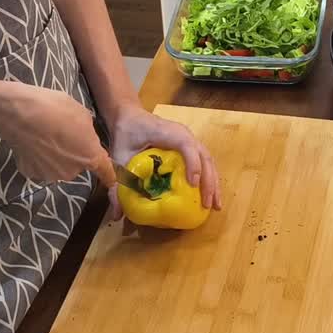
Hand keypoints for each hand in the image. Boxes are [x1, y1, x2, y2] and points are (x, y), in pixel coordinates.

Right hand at [0, 81, 116, 187]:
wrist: (20, 113)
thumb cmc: (56, 108)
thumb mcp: (82, 114)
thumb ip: (87, 132)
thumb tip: (83, 138)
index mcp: (90, 157)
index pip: (106, 173)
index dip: (109, 176)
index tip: (111, 180)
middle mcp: (72, 172)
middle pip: (77, 166)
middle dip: (73, 154)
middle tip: (61, 135)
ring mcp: (50, 175)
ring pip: (57, 167)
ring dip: (54, 157)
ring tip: (43, 137)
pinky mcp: (31, 173)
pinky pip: (38, 166)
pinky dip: (36, 158)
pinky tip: (30, 143)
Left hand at [106, 106, 221, 215]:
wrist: (130, 117)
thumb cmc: (126, 134)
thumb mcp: (119, 157)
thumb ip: (118, 183)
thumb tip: (116, 215)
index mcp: (166, 132)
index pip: (186, 145)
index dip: (192, 164)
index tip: (193, 184)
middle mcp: (183, 134)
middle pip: (203, 156)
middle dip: (208, 181)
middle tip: (208, 204)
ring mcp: (189, 140)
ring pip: (208, 160)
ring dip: (213, 182)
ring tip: (215, 205)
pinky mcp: (190, 148)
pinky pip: (204, 162)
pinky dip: (209, 179)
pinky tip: (210, 195)